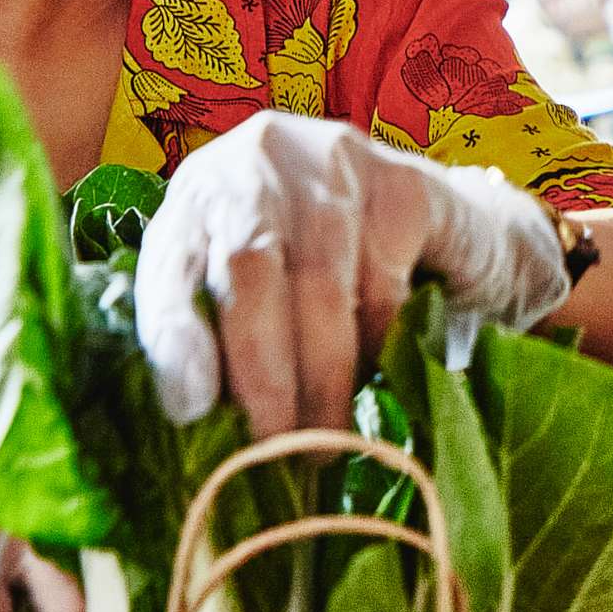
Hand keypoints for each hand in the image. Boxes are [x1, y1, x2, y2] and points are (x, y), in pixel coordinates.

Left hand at [133, 111, 571, 438]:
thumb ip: (217, 342)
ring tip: (324, 441)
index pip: (169, 263)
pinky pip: (387, 278)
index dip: (174, 336)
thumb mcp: (251, 304)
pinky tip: (376, 371)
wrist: (442, 230)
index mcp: (197, 196)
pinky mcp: (402, 182)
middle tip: (274, 451)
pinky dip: (379, 340)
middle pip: (248, 268)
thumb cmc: (320, 282)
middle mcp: (255, 161)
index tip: (188, 408)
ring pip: (322, 282)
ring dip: (325, 377)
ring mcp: (333, 161)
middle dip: (262, 373)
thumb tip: (193, 419)